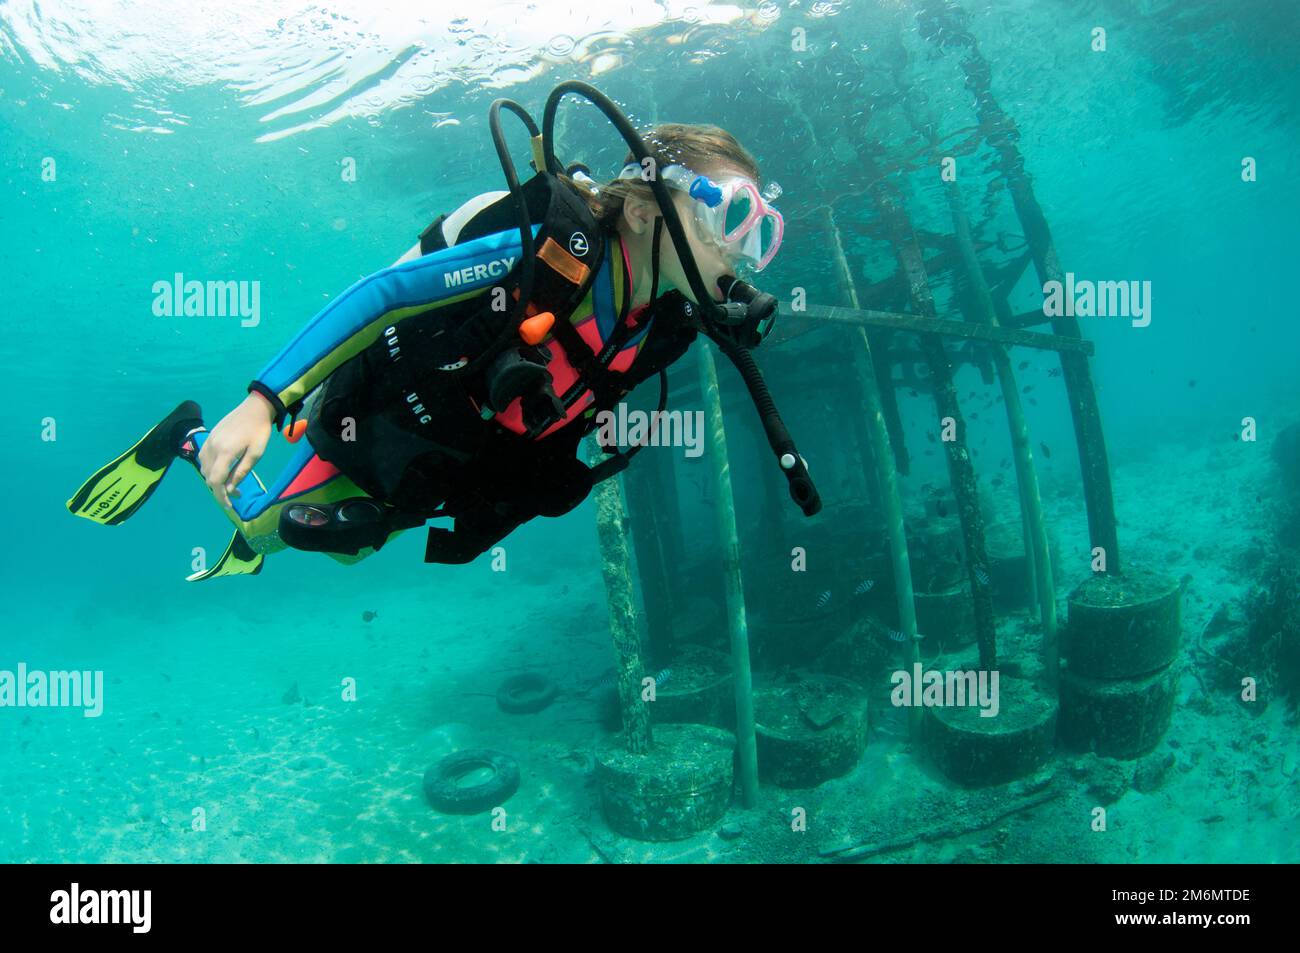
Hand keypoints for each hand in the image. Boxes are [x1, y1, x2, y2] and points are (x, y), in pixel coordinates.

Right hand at [198, 393, 275, 508]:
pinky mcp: (208, 437)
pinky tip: (223, 469)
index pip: (216, 480)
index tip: (229, 505)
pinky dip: (210, 468)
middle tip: (237, 492)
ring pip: (204, 468)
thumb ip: (241, 472)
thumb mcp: (256, 454)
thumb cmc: (259, 431)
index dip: (220, 496)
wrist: (254, 408)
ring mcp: (208, 441)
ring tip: (231, 482)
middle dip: (220, 489)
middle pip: (208, 477)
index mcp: (225, 452)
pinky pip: (203, 458)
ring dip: (215, 479)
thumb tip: (229, 489)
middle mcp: (212, 447)